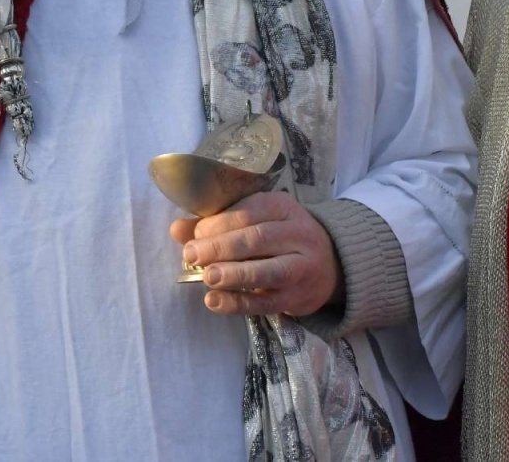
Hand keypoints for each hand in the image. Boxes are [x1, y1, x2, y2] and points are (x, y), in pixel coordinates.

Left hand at [170, 191, 340, 317]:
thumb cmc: (282, 237)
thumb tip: (176, 228)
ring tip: (206, 276)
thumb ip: (217, 223)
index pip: (250, 211)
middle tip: (191, 254)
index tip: (195, 233)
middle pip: (256, 239)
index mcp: (284, 207)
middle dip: (220, 247)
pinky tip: (214, 301)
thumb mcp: (257, 220)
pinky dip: (237, 303)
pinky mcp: (296, 299)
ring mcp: (300, 268)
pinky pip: (264, 303)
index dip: (220, 222)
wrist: (332, 265)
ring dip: (232, 274)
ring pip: (265, 271)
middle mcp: (297, 235)